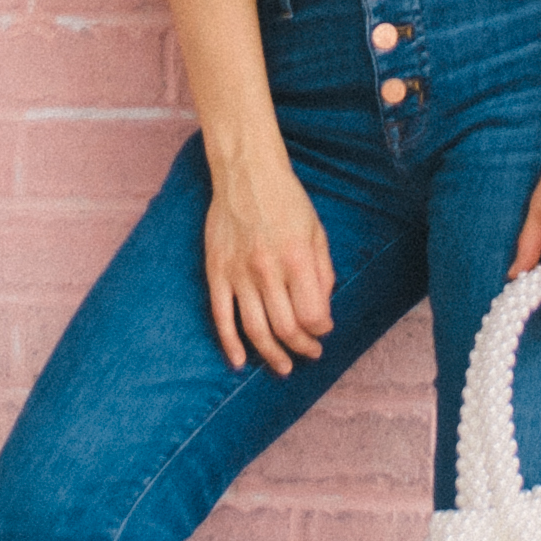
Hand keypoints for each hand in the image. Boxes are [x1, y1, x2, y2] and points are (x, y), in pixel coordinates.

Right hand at [205, 157, 335, 379]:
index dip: (321, 330)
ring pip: (255, 329)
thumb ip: (323, 274)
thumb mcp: (317, 232)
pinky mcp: (216, 272)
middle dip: (301, 348)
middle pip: (285, 328)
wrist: (246, 172)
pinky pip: (221, 317)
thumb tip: (323, 314)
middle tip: (309, 353)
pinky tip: (240, 360)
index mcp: (297, 259)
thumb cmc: (287, 201)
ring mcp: (238, 273)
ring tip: (283, 367)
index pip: (312, 315)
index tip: (324, 331)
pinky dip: (230, 343)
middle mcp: (267, 269)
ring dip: (271, 355)